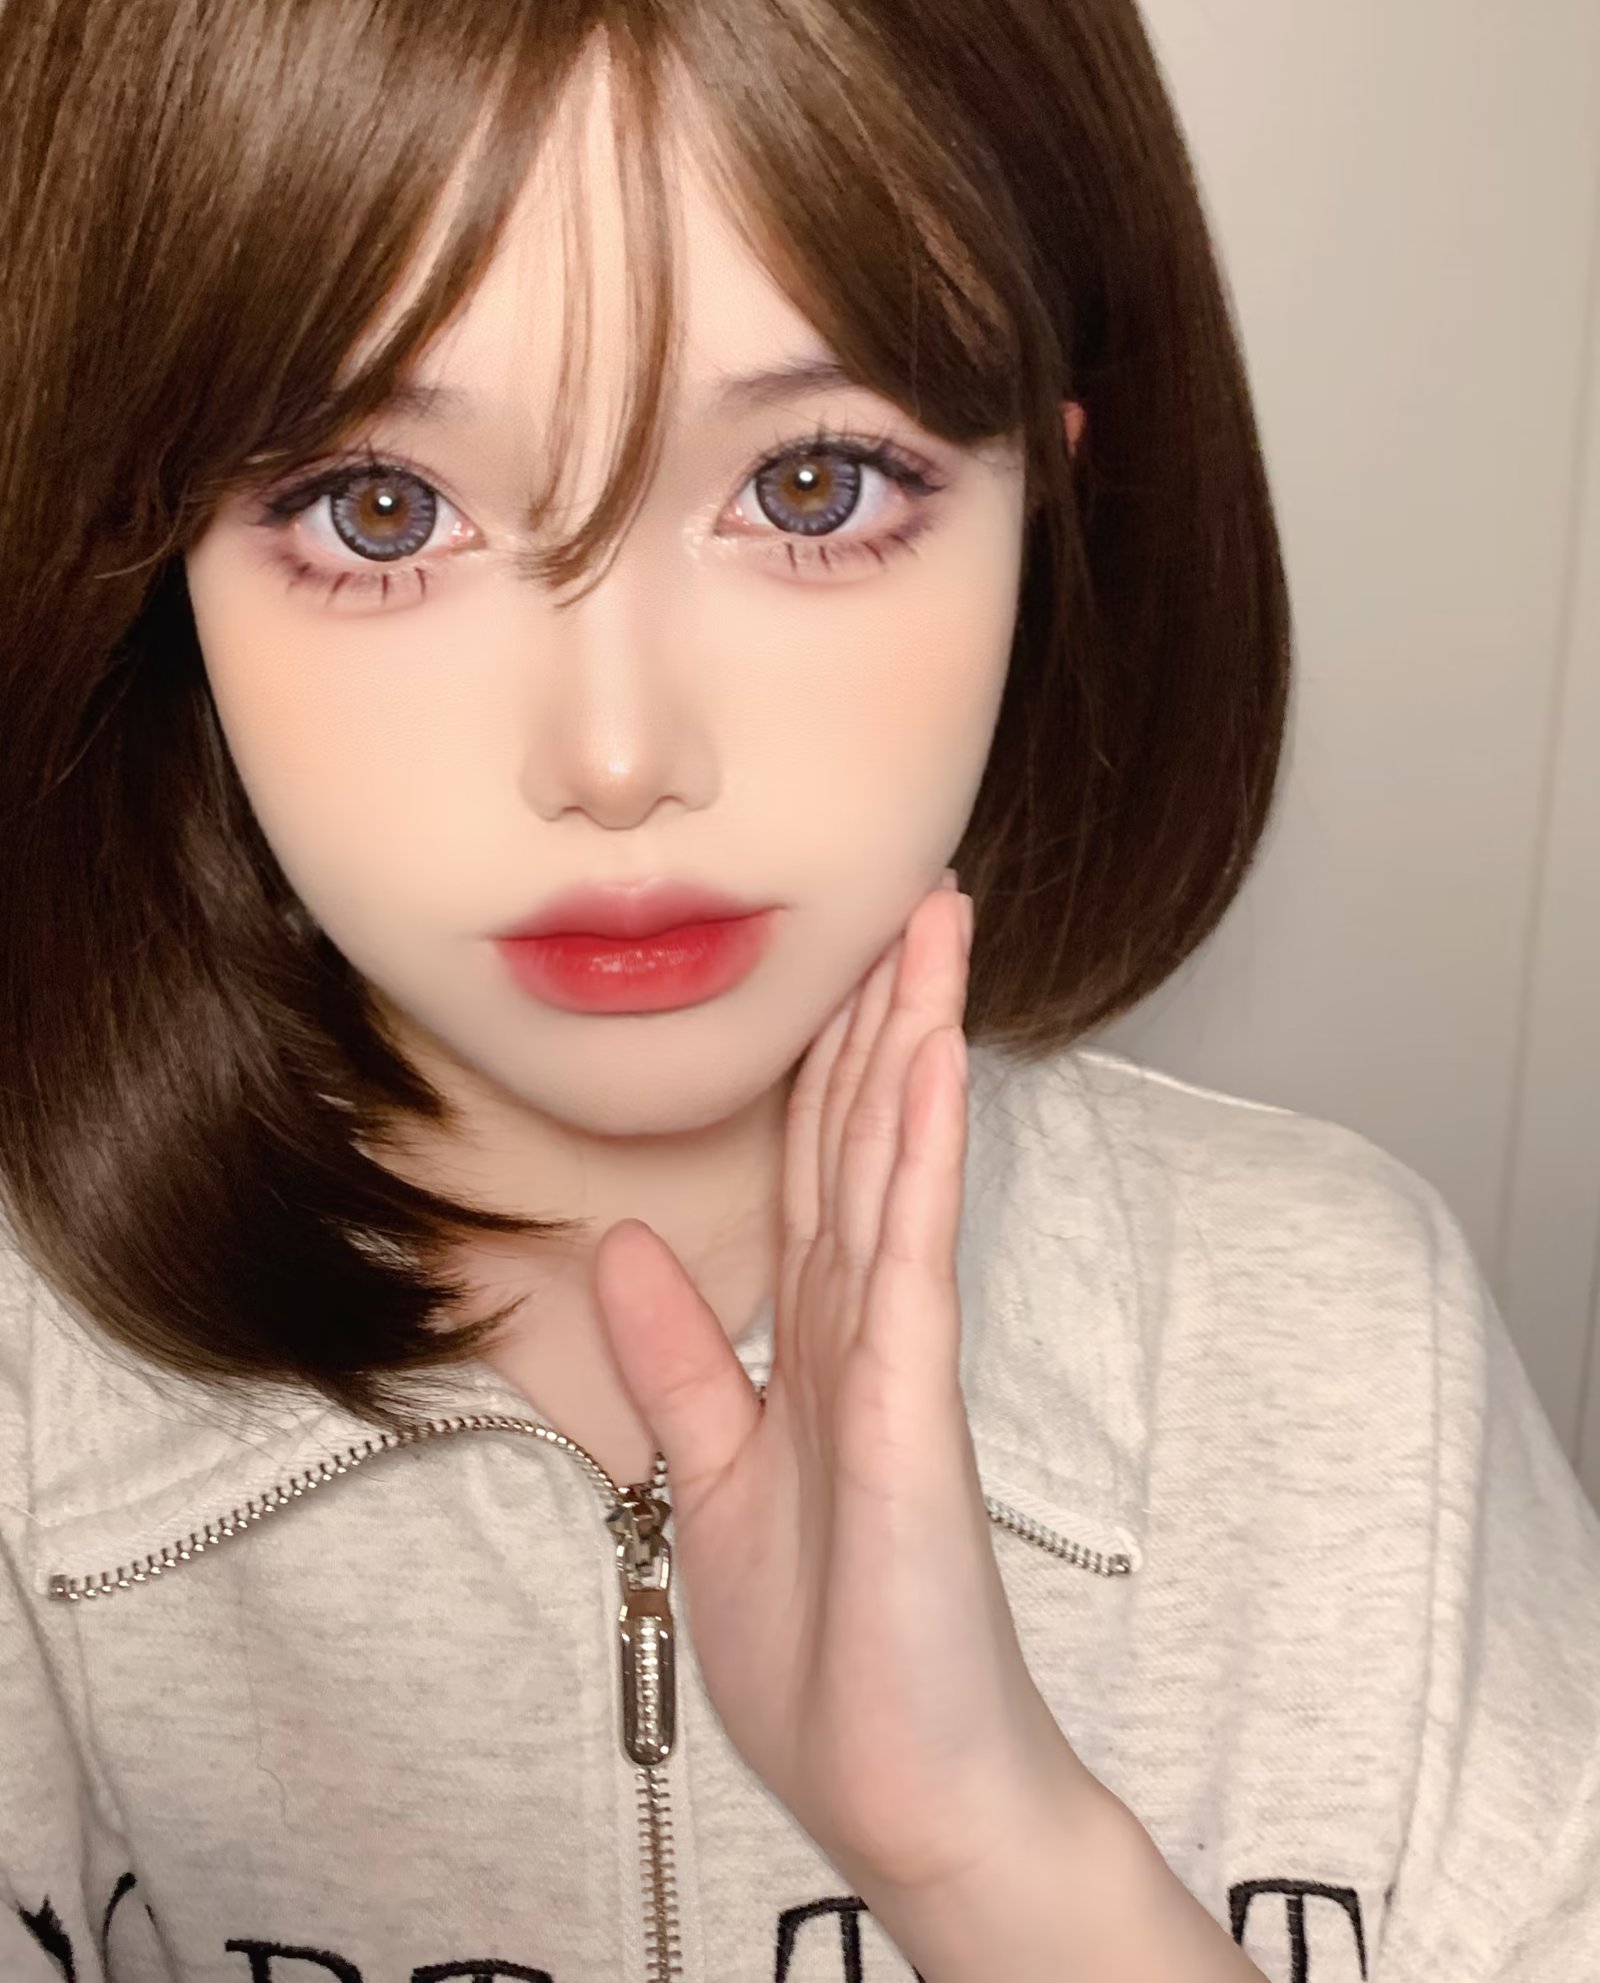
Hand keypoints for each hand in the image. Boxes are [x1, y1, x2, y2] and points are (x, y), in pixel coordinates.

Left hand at [591, 872, 1091, 1893]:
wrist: (914, 1797)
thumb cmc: (836, 1661)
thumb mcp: (715, 1491)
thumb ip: (680, 1367)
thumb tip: (626, 1248)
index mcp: (815, 1350)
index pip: (818, 1172)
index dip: (826, 1062)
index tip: (840, 965)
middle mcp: (862, 1332)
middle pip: (866, 1139)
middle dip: (884, 1012)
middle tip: (917, 893)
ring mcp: (895, 1362)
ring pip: (898, 1167)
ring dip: (913, 1039)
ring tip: (937, 926)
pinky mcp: (911, 1408)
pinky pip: (909, 1255)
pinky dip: (916, 1152)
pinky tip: (927, 1062)